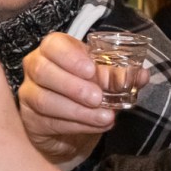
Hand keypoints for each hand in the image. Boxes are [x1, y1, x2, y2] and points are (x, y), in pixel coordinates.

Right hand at [18, 32, 113, 166]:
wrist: (71, 124)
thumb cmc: (87, 92)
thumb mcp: (106, 80)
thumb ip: (123, 76)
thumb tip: (141, 75)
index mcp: (54, 51)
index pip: (53, 45)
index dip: (70, 56)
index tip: (91, 70)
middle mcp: (36, 68)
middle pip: (43, 71)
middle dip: (73, 85)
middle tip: (98, 97)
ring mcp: (29, 94)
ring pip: (44, 99)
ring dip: (77, 110)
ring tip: (104, 117)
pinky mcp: (30, 119)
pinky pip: (49, 122)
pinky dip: (76, 125)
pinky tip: (96, 125)